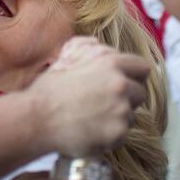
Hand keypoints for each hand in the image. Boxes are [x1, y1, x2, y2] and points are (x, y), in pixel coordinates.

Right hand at [29, 39, 149, 155]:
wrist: (37, 119)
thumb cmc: (48, 89)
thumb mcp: (67, 60)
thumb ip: (87, 50)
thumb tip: (97, 44)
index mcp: (111, 64)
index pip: (143, 68)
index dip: (134, 76)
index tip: (126, 82)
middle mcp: (121, 86)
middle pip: (140, 94)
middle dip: (126, 98)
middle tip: (104, 103)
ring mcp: (122, 111)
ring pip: (130, 116)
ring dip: (117, 118)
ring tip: (92, 118)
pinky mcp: (118, 134)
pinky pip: (121, 135)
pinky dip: (109, 136)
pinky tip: (90, 131)